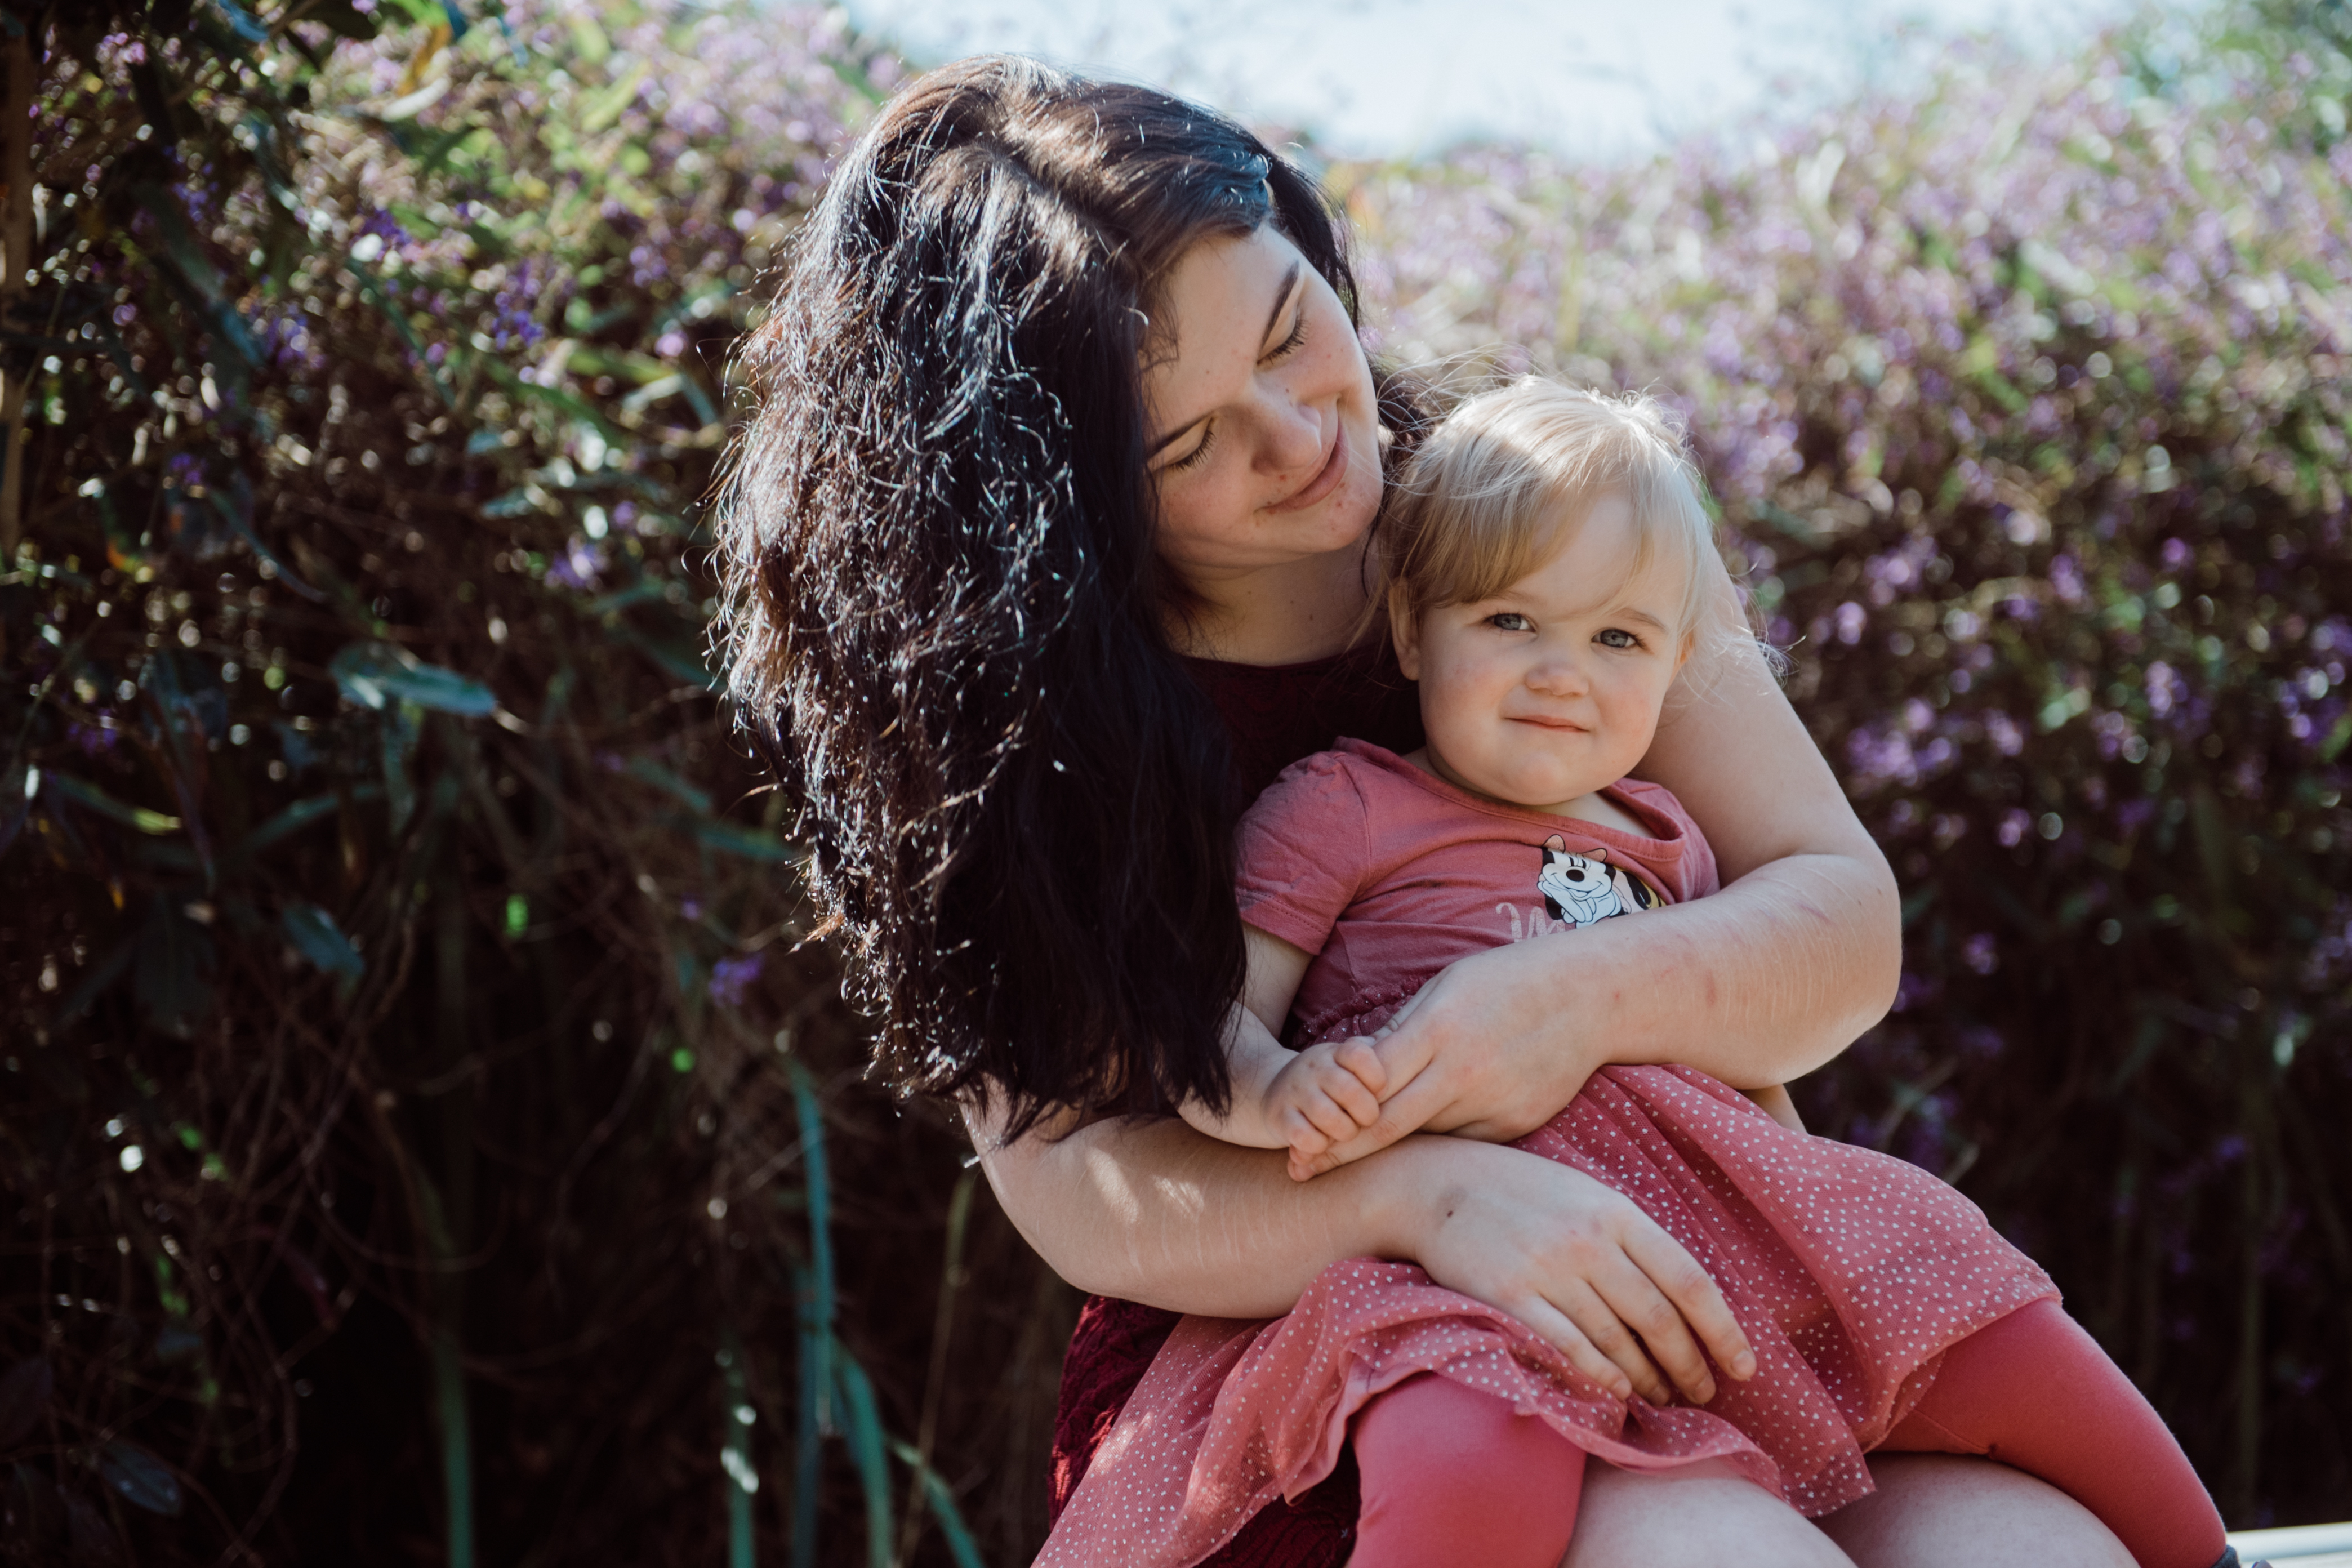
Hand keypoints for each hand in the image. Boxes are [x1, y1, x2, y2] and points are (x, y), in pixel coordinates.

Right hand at [1263, 1037, 1386, 1178]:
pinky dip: (1318, 1146)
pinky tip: (1319, 1143)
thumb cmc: (1328, 1087)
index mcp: (1336, 1053)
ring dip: (1344, 1132)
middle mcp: (1313, 1066)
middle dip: (1366, 1114)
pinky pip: (1305, 1136)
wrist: (1273, 1095)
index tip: (1379, 1092)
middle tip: (1365, 1120)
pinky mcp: (1279, 1116)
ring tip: (1344, 1133)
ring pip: (1329, 1117)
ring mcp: (1295, 1090)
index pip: (1361, 1055)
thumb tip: (1421, 1056)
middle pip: (1350, 1091)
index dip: (1377, 1078)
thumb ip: (1378, 1062)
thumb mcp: (1347, 1068)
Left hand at [1293, 941, 1601, 1175]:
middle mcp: (1464, 1073)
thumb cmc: (1507, 982)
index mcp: (1440, 1031)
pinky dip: (1440, 1139)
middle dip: (1340, 1151)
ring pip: (1426, 1137)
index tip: (1297, 1135)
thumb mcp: (1447, 986)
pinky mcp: (1516, 1124)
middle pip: (1388, 1126)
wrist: (1590, 998)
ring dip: (1393, 1145)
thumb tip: (1356, 1063)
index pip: (1369, 1086)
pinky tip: (1426, 1137)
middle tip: (1301, 1169)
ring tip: (1352, 1152)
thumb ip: (1401, 1029)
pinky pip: (1463, 1139)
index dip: (1329, 1115)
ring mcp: (1494, 1104)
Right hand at [1407, 1138, 1756, 1407]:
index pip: (1690, 1280)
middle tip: (1702, 1393)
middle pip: (1658, 1319)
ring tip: (1661, 1398)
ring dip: (1646, 1379)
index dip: (1724, 1330)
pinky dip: (1598, 1376)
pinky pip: (1567, 1348)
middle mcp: (1588, 1240)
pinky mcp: (1509, 1295)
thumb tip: (1681, 1296)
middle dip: (1688, 1365)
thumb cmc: (1521, 1191)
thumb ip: (1632, 1237)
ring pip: (1616, 1341)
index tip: (1744, 1366)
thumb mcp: (1586, 1193)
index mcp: (1617, 1211)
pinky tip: (1615, 1392)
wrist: (1437, 1182)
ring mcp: (1547, 1268)